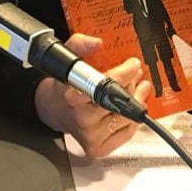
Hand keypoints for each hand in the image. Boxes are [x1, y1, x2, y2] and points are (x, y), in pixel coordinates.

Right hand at [33, 34, 151, 157]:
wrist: (53, 110)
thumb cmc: (63, 85)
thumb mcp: (67, 59)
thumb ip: (79, 45)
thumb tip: (96, 43)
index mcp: (72, 96)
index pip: (105, 85)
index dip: (124, 73)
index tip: (133, 65)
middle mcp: (81, 118)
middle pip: (119, 102)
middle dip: (131, 86)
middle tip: (135, 76)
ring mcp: (90, 136)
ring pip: (126, 118)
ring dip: (136, 100)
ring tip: (137, 88)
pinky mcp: (98, 148)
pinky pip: (126, 133)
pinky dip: (132, 119)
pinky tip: (132, 106)